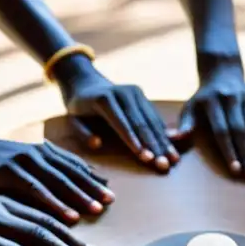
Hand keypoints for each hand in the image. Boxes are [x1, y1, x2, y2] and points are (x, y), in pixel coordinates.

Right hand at [0, 135, 113, 222]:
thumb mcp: (25, 165)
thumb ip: (47, 175)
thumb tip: (72, 191)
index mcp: (45, 153)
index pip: (74, 167)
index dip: (93, 180)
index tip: (112, 197)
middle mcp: (39, 155)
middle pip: (71, 174)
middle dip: (92, 190)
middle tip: (112, 204)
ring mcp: (25, 163)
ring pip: (59, 182)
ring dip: (79, 197)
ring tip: (97, 210)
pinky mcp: (9, 172)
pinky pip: (37, 190)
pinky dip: (55, 203)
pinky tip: (69, 216)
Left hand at [62, 68, 178, 171]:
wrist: (85, 82)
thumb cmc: (78, 108)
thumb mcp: (71, 121)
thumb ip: (82, 133)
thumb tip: (97, 143)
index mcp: (104, 99)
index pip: (121, 123)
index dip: (133, 140)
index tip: (144, 157)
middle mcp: (123, 92)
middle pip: (141, 122)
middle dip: (153, 145)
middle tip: (162, 163)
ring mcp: (135, 92)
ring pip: (151, 120)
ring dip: (163, 142)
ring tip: (173, 159)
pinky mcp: (142, 95)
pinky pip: (154, 117)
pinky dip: (163, 133)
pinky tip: (171, 148)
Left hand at [176, 63, 244, 180]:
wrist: (221, 74)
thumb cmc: (203, 100)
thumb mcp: (190, 108)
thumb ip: (185, 124)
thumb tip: (175, 136)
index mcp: (212, 102)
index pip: (222, 131)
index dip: (229, 151)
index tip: (235, 170)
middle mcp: (232, 97)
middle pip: (242, 130)